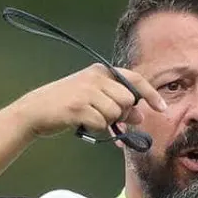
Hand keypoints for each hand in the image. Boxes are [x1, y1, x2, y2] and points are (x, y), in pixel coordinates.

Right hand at [11, 63, 167, 138]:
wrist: (36, 110)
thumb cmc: (67, 104)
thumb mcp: (94, 99)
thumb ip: (119, 104)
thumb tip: (141, 115)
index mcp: (100, 71)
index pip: (134, 79)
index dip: (151, 94)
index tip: (162, 107)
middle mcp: (95, 77)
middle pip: (128, 99)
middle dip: (122, 112)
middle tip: (107, 116)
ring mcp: (86, 91)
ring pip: (116, 112)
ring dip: (106, 120)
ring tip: (89, 116)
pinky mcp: (78, 107)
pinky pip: (101, 122)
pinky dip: (94, 127)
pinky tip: (82, 122)